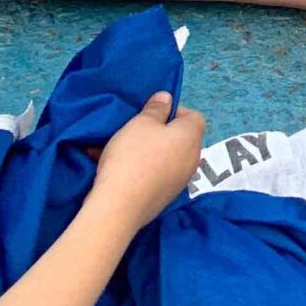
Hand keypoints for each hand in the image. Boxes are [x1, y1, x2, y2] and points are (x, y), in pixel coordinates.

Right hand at [87, 95, 204, 232]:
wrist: (119, 207)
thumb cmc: (133, 156)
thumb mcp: (141, 123)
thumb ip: (156, 108)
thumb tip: (167, 98)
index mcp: (192, 137)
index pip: (192, 116)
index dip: (172, 111)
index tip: (150, 114)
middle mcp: (192, 160)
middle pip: (177, 138)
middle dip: (155, 132)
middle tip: (133, 130)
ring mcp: (179, 182)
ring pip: (162, 158)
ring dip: (143, 151)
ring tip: (116, 149)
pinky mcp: (163, 198)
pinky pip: (153, 175)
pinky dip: (138, 169)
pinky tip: (113, 168)